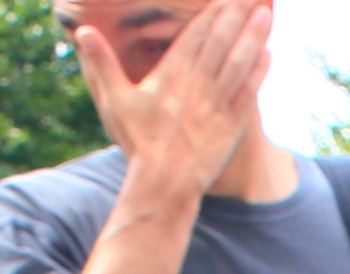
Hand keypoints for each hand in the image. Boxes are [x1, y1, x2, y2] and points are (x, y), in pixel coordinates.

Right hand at [76, 0, 269, 197]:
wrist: (166, 181)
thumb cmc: (138, 141)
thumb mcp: (114, 100)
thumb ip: (101, 63)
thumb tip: (82, 31)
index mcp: (173, 73)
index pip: (196, 34)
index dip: (212, 13)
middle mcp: (199, 83)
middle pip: (222, 41)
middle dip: (237, 15)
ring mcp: (218, 103)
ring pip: (240, 62)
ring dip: (254, 36)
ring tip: (265, 14)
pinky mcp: (231, 124)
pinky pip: (248, 92)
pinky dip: (259, 72)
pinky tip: (268, 54)